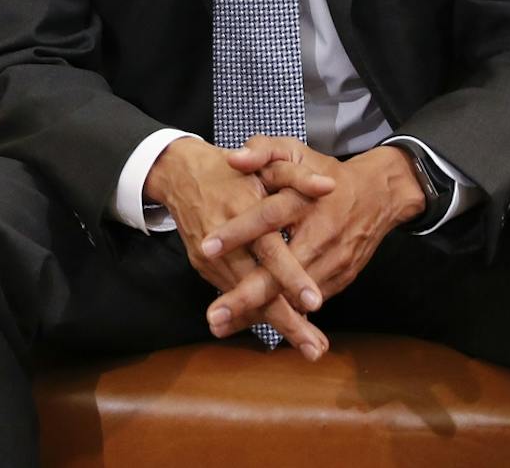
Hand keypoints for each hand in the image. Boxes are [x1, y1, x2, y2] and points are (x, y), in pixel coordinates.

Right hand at [143, 138, 333, 358]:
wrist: (180, 175)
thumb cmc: (230, 171)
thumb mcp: (264, 163)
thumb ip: (297, 174)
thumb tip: (328, 185)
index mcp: (241, 211)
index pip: (269, 249)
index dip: (290, 276)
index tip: (314, 301)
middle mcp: (223, 242)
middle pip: (256, 287)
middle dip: (287, 320)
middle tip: (314, 348)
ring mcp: (210, 259)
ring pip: (246, 299)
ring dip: (278, 325)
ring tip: (310, 347)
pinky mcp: (205, 268)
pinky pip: (235, 294)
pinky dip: (258, 315)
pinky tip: (286, 331)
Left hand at [202, 138, 424, 334]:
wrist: (378, 195)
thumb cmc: (325, 172)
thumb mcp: (295, 149)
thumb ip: (263, 148)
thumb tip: (233, 159)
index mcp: (306, 202)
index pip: (267, 218)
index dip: (238, 233)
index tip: (206, 247)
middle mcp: (321, 237)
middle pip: (280, 273)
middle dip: (247, 296)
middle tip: (215, 314)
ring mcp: (333, 263)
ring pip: (293, 296)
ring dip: (261, 314)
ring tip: (224, 326)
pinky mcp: (339, 279)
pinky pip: (306, 302)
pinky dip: (281, 313)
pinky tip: (251, 324)